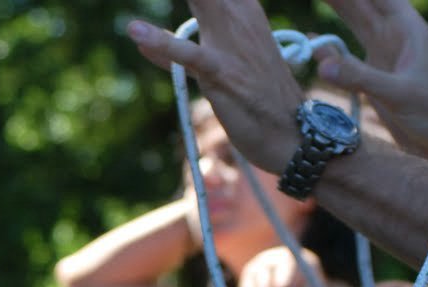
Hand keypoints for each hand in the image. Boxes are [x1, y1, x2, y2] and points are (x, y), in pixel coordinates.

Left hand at [125, 7, 304, 175]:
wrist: (293, 132)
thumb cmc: (256, 97)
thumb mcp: (216, 63)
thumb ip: (173, 51)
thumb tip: (139, 37)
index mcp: (243, 7)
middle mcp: (238, 15)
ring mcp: (230, 42)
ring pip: (200, 0)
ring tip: (137, 15)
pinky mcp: (220, 72)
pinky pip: (187, 54)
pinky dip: (161, 42)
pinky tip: (134, 29)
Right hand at [312, 0, 427, 166]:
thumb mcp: (399, 93)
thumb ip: (361, 78)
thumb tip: (322, 64)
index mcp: (408, 29)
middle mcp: (394, 37)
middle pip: (362, 6)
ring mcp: (382, 57)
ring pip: (354, 25)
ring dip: (335, 13)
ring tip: (315, 0)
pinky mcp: (373, 78)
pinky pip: (347, 58)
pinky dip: (330, 51)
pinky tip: (313, 43)